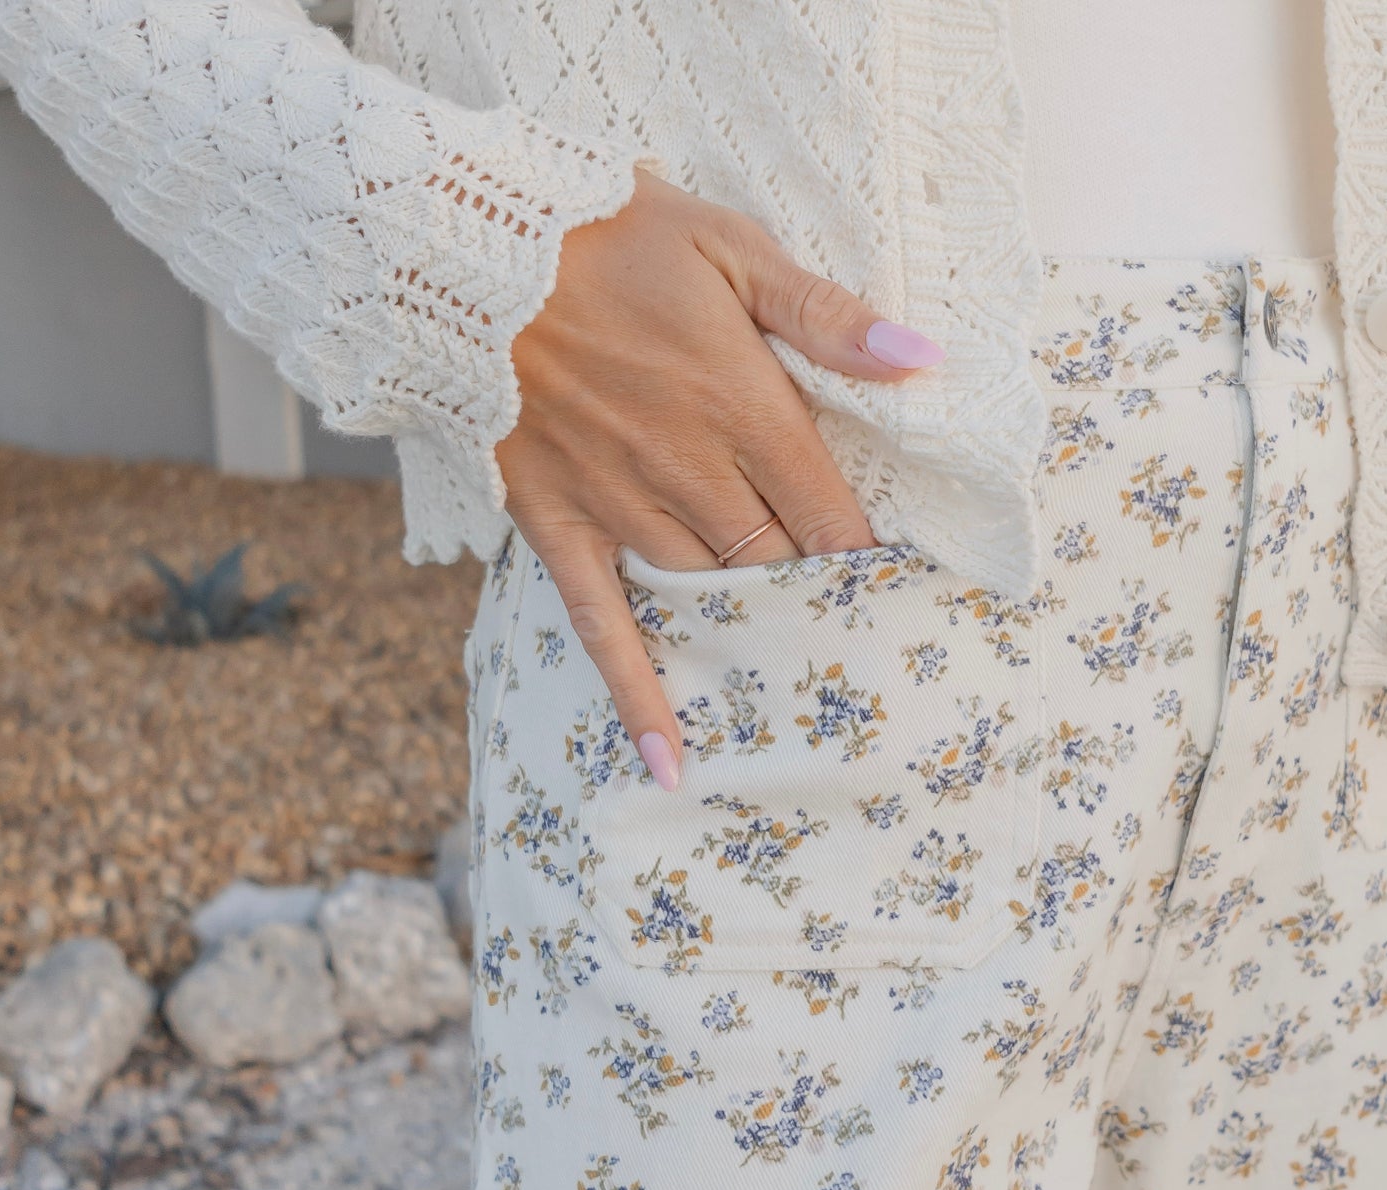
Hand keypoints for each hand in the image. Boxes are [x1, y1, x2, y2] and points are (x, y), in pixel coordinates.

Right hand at [495, 168, 944, 790]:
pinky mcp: (556, 524)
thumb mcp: (729, 245)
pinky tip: (670, 761)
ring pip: (707, 592)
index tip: (902, 591)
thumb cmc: (606, 232)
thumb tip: (922, 360)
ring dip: (754, 634)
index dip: (868, 556)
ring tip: (796, 683)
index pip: (830, 510)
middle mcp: (688, 469)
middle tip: (861, 645)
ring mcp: (618, 503)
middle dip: (820, 601)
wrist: (464, 236)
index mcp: (742, 404)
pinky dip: (638, 694)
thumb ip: (824, 315)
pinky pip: (603, 625)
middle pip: (777, 562)